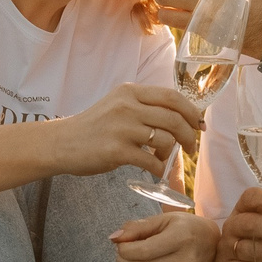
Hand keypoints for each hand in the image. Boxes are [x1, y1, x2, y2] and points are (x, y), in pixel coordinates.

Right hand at [56, 82, 203, 180]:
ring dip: (171, 153)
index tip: (199, 125)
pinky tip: (154, 170)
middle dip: (189, 135)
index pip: (172, 97)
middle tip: (191, 148)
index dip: (191, 112)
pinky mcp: (116, 151)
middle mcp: (127, 106)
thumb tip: (179, 117)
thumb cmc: (93, 127)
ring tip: (163, 158)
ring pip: (165, 140)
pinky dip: (158, 168)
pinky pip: (151, 161)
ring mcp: (122, 128)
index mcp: (130, 92)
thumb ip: (143, 106)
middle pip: (174, 118)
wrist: (61, 143)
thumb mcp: (117, 105)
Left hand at [111, 211, 217, 261]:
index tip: (120, 245)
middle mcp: (187, 261)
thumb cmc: (187, 228)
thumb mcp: (164, 220)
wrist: (216, 246)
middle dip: (125, 261)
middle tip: (123, 254)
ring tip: (143, 260)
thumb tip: (114, 238)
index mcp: (181, 238)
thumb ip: (138, 227)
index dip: (124, 250)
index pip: (142, 252)